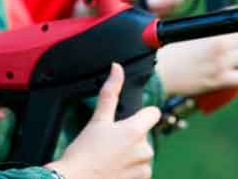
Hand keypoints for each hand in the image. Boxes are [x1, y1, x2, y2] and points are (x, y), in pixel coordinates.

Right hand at [46, 63, 159, 178]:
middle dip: (130, 137)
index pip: (153, 113)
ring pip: (141, 154)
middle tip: (109, 142)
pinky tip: (113, 169)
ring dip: (130, 154)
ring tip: (108, 157)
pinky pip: (139, 170)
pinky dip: (129, 169)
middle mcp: (144, 150)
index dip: (142, 113)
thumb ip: (110, 92)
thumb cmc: (84, 153)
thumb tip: (117, 69)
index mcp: (135, 131)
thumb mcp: (97, 119)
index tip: (129, 119)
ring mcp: (143, 168)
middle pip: (144, 135)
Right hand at [155, 31, 237, 95]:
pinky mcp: (222, 81)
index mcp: (213, 35)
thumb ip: (211, 25)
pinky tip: (236, 70)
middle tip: (237, 40)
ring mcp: (222, 66)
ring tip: (235, 55)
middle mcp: (220, 50)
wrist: (160, 73)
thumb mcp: (190, 31)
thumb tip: (229, 17)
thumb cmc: (172, 50)